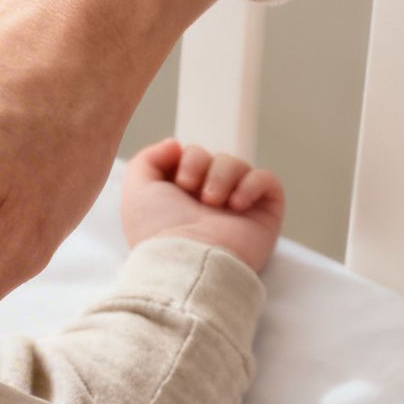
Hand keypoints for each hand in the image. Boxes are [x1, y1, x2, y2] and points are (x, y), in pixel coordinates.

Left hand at [120, 138, 284, 272]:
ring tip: (213, 202)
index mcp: (181, 196)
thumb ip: (147, 159)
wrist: (188, 259)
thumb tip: (175, 144)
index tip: (178, 180)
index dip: (187, 158)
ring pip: (237, 164)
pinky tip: (236, 203)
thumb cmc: (159, 231)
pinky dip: (252, 184)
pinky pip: (266, 179)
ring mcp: (237, 207)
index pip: (192, 156)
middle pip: (213, 157)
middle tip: (192, 189)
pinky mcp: (263, 213)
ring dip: (222, 176)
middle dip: (201, 164)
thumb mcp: (137, 190)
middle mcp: (209, 201)